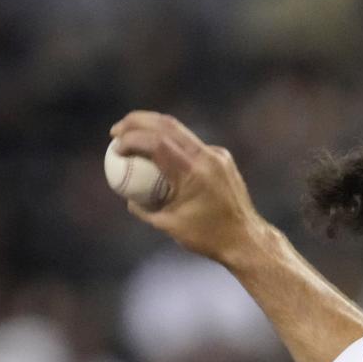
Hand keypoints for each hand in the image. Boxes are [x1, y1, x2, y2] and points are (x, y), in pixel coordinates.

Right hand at [109, 111, 266, 266]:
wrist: (246, 240)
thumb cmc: (208, 237)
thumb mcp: (169, 226)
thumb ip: (144, 210)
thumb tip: (128, 198)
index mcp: (193, 173)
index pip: (155, 142)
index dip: (131, 139)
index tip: (115, 147)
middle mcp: (207, 157)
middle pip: (166, 124)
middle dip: (136, 122)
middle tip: (117, 131)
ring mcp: (218, 155)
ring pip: (180, 131)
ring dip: (153, 128)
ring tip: (133, 136)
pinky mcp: (223, 158)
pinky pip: (193, 144)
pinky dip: (172, 143)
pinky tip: (160, 154)